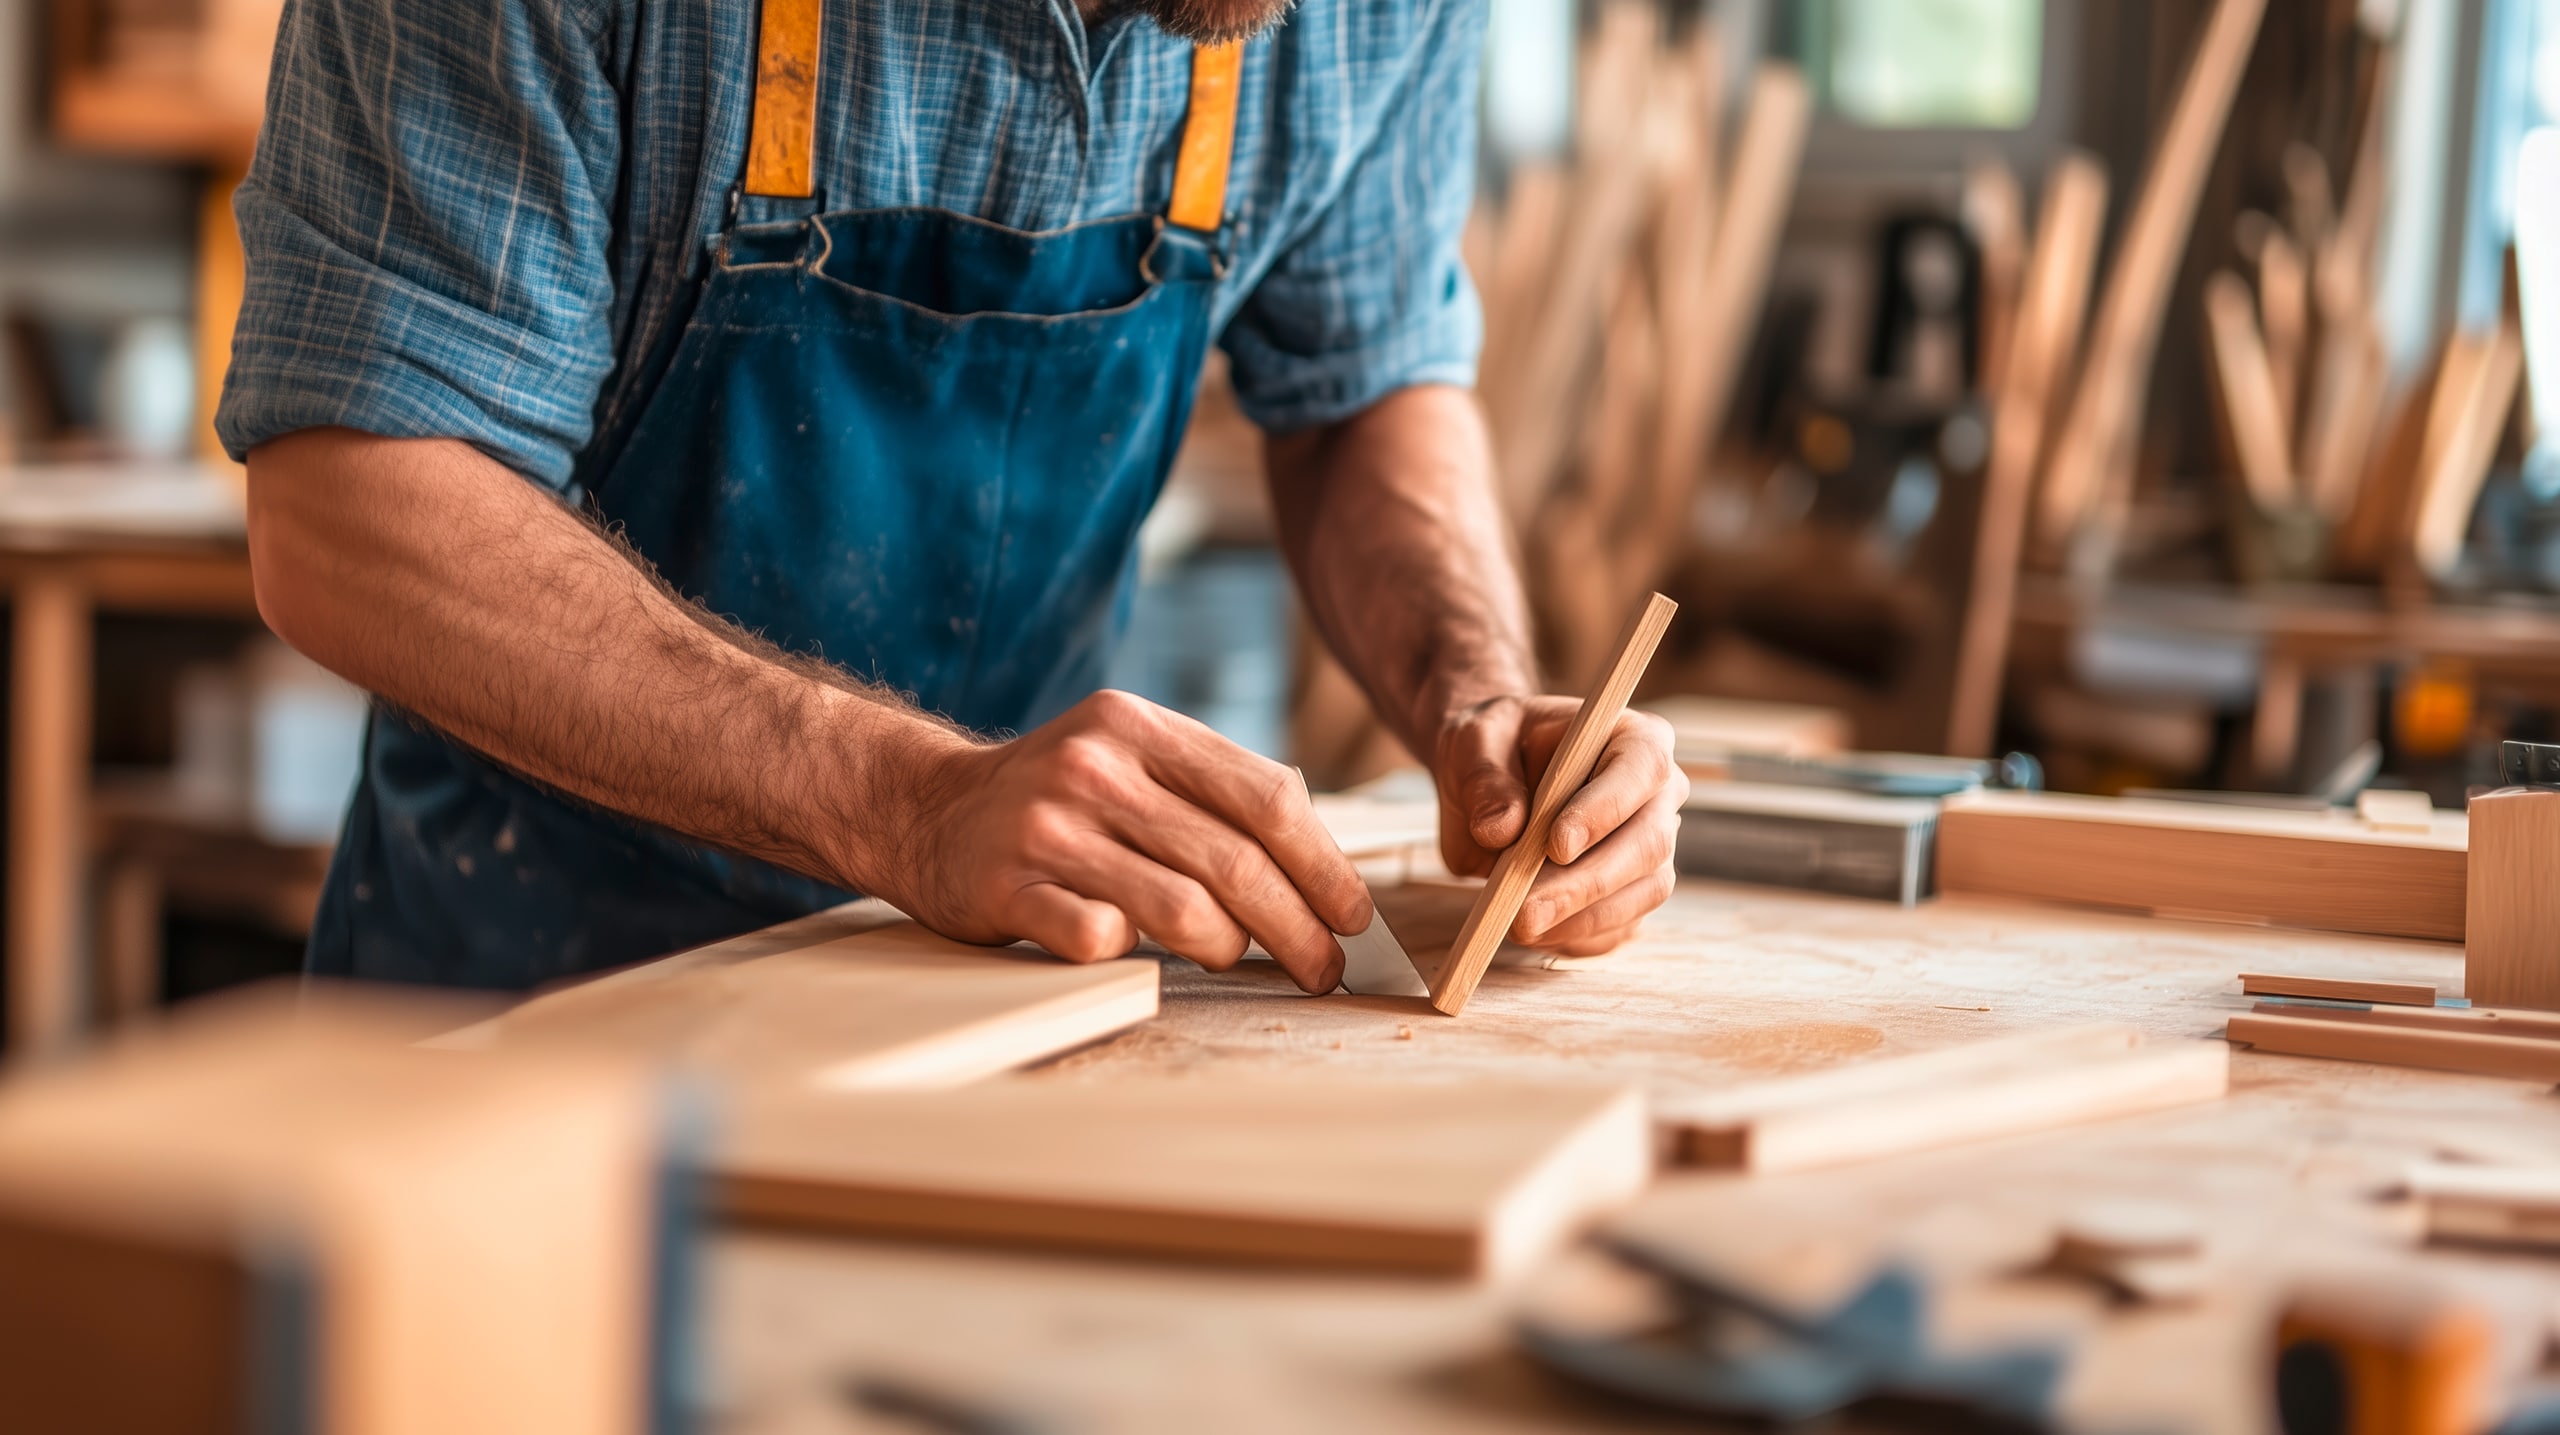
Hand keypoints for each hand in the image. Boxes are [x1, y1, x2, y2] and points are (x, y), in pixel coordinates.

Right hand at [868, 690, 1371, 991]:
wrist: (925, 808)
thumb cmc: (1056, 797)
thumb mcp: (1130, 755)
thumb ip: (1211, 785)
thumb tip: (1319, 847)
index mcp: (1139, 727)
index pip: (1267, 796)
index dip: (1325, 864)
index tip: (1352, 913)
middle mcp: (1096, 768)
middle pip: (1236, 862)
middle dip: (1299, 928)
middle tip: (1324, 967)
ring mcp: (1049, 829)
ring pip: (1183, 910)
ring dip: (1230, 948)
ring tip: (1237, 958)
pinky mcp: (1010, 889)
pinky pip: (1102, 939)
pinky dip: (1133, 955)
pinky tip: (1135, 950)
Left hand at [1432, 697, 1685, 955]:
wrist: (1493, 779)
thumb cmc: (1494, 748)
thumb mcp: (1473, 742)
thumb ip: (1484, 779)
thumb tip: (1499, 828)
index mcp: (1632, 738)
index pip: (1641, 769)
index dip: (1606, 809)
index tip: (1556, 846)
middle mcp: (1657, 793)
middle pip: (1648, 843)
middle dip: (1586, 884)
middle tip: (1526, 913)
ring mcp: (1653, 846)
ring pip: (1643, 892)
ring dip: (1582, 918)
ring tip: (1521, 926)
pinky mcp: (1634, 891)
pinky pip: (1623, 924)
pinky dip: (1580, 935)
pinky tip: (1539, 933)